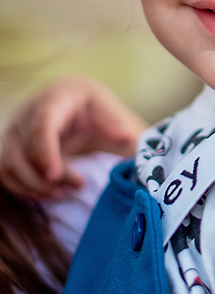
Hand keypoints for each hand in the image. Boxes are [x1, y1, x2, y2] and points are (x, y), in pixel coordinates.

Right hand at [0, 77, 147, 198]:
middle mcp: (27, 113)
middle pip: (27, 151)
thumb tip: (124, 137)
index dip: (45, 152)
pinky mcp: (11, 146)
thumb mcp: (104, 107)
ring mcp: (15, 130)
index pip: (41, 127)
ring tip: (63, 193)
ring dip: (36, 185)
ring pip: (12, 165)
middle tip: (80, 185)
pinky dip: (23, 187)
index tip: (55, 176)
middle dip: (52, 176)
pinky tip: (47, 194)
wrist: (70, 101)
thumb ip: (112, 122)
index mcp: (53, 100)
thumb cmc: (90, 105)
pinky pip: (7, 172)